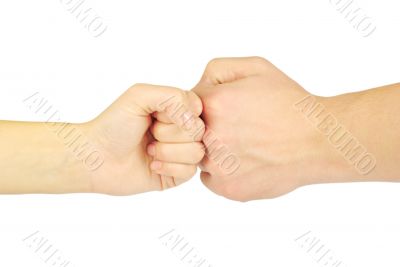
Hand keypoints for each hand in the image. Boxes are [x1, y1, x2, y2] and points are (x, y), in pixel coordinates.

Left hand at [82, 84, 204, 194]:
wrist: (97, 157)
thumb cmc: (114, 124)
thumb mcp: (139, 96)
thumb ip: (172, 96)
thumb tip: (195, 120)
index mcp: (176, 109)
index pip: (197, 109)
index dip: (177, 114)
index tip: (155, 115)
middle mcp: (181, 130)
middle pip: (198, 131)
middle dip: (168, 133)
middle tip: (149, 134)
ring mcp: (181, 153)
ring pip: (196, 152)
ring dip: (167, 151)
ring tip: (149, 150)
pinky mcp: (177, 174)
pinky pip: (190, 171)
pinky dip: (167, 167)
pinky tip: (151, 165)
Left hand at [192, 57, 325, 200]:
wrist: (318, 141)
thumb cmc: (290, 103)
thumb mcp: (256, 67)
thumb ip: (217, 70)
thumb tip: (196, 89)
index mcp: (215, 104)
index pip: (186, 104)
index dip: (206, 105)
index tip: (224, 109)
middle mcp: (211, 137)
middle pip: (190, 132)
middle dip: (206, 127)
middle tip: (236, 127)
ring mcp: (218, 166)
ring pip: (198, 156)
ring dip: (213, 150)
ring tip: (244, 144)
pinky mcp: (228, 188)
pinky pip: (210, 178)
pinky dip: (222, 171)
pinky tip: (245, 161)